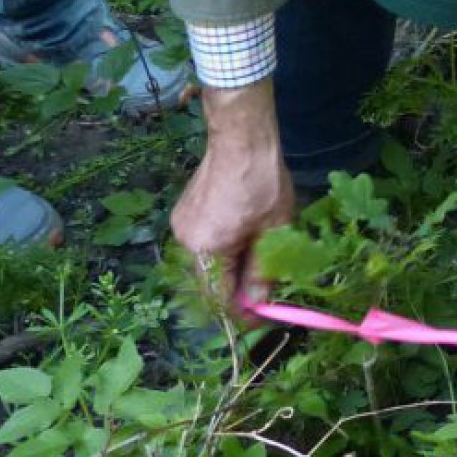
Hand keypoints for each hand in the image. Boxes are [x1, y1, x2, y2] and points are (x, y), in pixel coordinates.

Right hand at [169, 81, 295, 306]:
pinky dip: (223, 248)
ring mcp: (182, 227)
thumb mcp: (274, 231)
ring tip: (260, 257)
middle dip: (238, 289)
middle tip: (267, 288)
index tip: (263, 317)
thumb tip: (260, 304)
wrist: (242, 139)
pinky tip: (245, 235)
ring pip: (207, 262)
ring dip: (231, 267)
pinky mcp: (184, 214)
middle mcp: (187, 242)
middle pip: (210, 281)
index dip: (242, 313)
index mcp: (207, 250)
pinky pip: (204, 242)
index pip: (219, 299)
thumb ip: (264, 271)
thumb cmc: (263, 184)